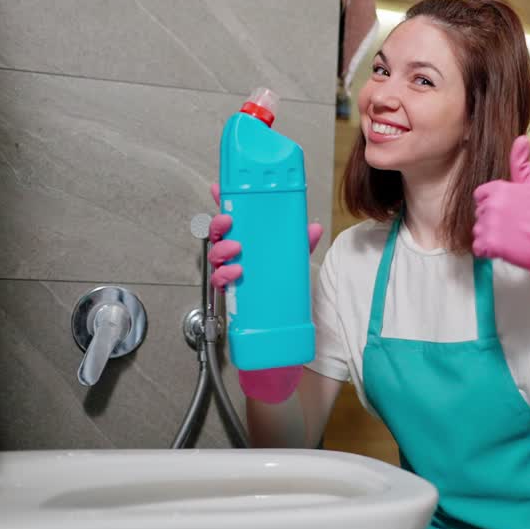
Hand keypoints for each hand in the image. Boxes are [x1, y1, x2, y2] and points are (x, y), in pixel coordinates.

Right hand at [208, 184, 323, 402]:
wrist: (278, 340)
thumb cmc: (280, 297)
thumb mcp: (293, 266)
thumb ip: (300, 245)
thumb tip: (314, 227)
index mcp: (248, 247)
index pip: (233, 222)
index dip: (223, 203)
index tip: (217, 188)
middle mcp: (235, 260)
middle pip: (219, 236)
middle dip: (219, 226)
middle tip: (229, 223)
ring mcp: (232, 278)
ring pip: (216, 258)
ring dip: (223, 250)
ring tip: (237, 251)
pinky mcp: (231, 297)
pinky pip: (220, 283)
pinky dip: (225, 276)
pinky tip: (235, 273)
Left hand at [471, 135, 529, 271]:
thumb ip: (522, 163)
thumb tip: (522, 138)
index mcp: (499, 188)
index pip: (480, 195)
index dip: (492, 203)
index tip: (508, 211)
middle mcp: (491, 205)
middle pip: (479, 212)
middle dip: (491, 219)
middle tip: (512, 225)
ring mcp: (488, 224)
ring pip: (477, 230)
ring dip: (489, 235)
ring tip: (509, 237)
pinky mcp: (488, 244)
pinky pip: (478, 247)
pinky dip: (488, 250)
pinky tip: (504, 247)